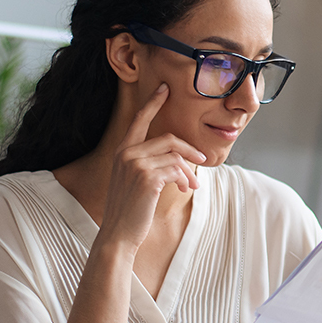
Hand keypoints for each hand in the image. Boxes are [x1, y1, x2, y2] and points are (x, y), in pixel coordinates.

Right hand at [98, 83, 207, 251]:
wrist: (119, 233)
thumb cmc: (130, 209)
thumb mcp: (136, 181)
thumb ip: (151, 165)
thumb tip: (181, 161)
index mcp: (122, 151)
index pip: (139, 120)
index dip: (153, 103)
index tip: (164, 89)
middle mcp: (126, 154)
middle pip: (168, 139)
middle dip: (189, 150)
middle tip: (203, 160)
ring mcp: (136, 165)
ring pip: (175, 156)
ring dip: (188, 171)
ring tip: (192, 185)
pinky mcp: (148, 178)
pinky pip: (176, 170)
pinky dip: (184, 179)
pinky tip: (184, 189)